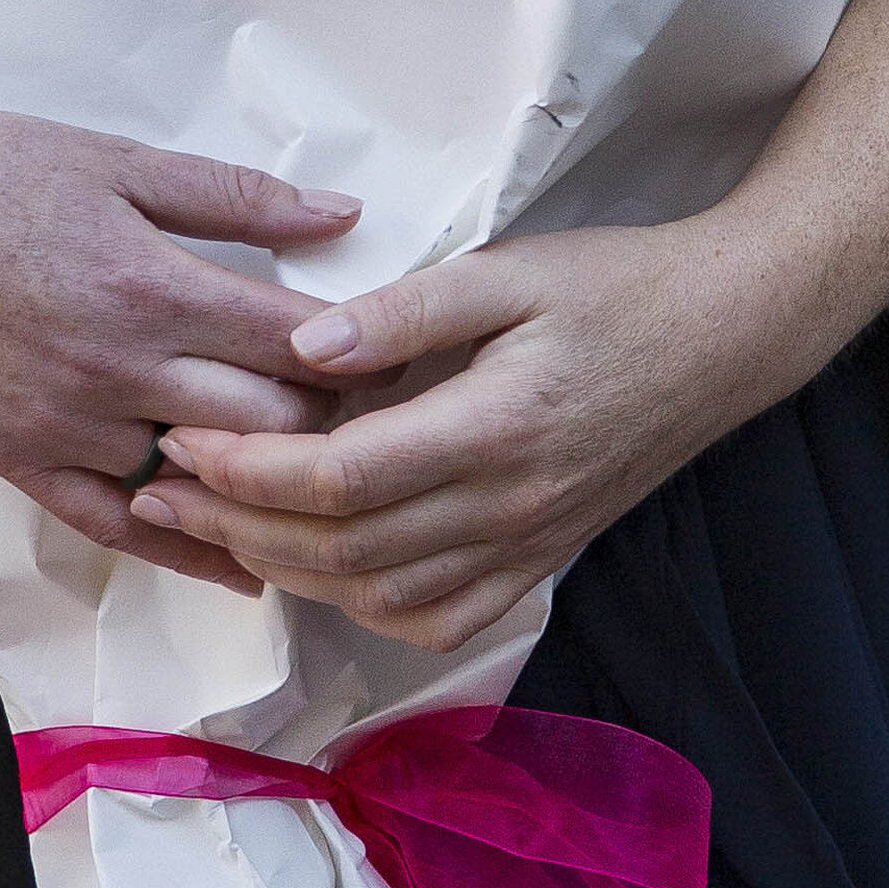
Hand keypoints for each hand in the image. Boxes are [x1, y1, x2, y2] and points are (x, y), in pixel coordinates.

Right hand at [0, 108, 359, 582]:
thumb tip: (344, 213)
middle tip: (376, 414)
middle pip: (269, 423)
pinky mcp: (26, 463)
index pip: (299, 343)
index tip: (405, 351)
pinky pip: (122, 528)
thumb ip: (237, 196)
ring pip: (206, 482)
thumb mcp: (121, 161)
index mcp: (156, 287)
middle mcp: (122, 371)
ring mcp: (72, 428)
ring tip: (328, 479)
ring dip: (268, 480)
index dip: (367, 352)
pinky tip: (247, 564)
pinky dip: (190, 550)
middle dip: (332, 419)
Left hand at [149, 218, 772, 655]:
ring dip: (285, 571)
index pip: (341, 478)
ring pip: (380, 595)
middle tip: (161, 494)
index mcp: (497, 426)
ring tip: (213, 530)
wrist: (727, 334)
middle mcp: (510, 504)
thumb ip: (403, 313)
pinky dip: (365, 605)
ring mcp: (528, 544)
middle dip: (236, 527)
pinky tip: (319, 569)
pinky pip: (439, 618)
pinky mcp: (540, 559)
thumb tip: (300, 349)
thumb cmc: (616, 285)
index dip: (248, 471)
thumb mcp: (510, 269)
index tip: (185, 439)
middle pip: (344, 548)